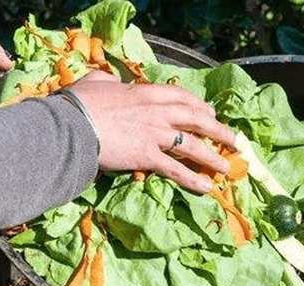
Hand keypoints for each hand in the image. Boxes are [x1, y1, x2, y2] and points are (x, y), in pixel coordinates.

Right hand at [70, 71, 235, 193]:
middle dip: (218, 130)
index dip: (199, 106)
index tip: (210, 113)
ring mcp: (154, 135)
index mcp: (145, 92)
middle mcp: (156, 112)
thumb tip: (109, 80)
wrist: (70, 126)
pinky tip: (206, 187)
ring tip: (226, 167)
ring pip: (192, 145)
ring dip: (212, 156)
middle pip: (196, 119)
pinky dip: (192, 179)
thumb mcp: (95, 83)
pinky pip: (175, 169)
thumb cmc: (78, 103)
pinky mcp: (147, 157)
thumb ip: (107, 81)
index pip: (181, 96)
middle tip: (233, 140)